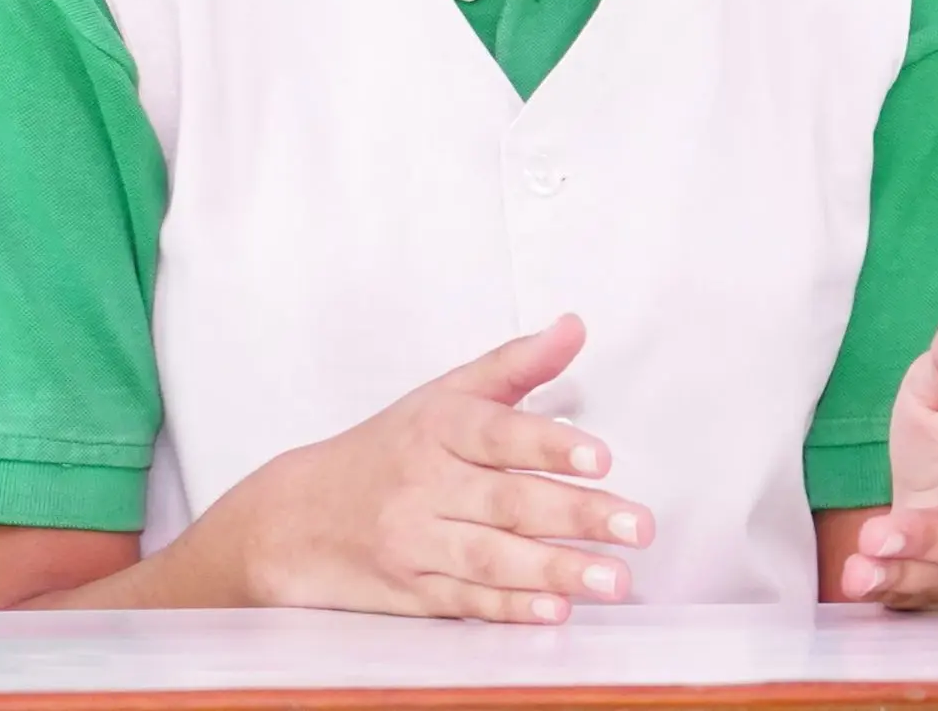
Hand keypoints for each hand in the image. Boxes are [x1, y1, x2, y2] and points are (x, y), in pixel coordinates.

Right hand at [195, 314, 652, 623]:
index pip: (496, 433)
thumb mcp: (444, 394)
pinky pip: (468, 600)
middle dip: (577, 516)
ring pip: (492, 557)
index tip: (601, 457)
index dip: (548, 444)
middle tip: (638, 526)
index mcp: (437, 427)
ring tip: (615, 578)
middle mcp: (425, 483)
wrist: (299, 516)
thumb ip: (515, 364)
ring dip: (557, 570)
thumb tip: (574, 326)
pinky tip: (555, 610)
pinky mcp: (413, 593)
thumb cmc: (389, 448)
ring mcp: (416, 542)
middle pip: (506, 501)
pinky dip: (512, 607)